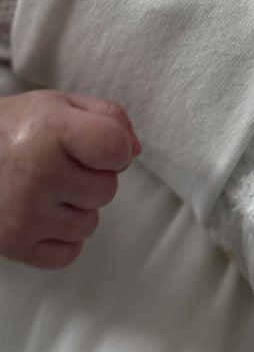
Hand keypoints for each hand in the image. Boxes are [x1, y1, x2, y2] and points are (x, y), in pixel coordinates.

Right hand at [0, 90, 140, 268]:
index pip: (115, 148)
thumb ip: (107, 117)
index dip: (117, 149)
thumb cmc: (15, 128)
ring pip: (90, 223)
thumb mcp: (61, 104)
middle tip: (65, 166)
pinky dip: (63, 237)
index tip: (102, 147)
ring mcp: (27, 215)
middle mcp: (40, 175)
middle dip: (95, 177)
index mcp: (53, 131)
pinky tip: (46, 214)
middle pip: (107, 189)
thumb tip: (134, 150)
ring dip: (79, 208)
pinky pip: (68, 253)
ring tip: (51, 189)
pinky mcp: (15, 245)